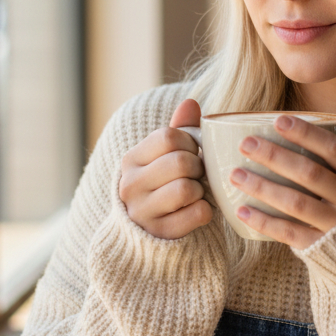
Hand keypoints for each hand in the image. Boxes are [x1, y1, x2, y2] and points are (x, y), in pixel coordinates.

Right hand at [119, 98, 213, 238]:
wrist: (145, 232)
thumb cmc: (162, 185)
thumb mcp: (164, 156)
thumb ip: (179, 129)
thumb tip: (190, 102)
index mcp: (131, 160)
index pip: (168, 136)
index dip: (189, 142)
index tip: (191, 153)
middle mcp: (130, 185)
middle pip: (180, 162)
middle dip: (197, 167)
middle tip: (196, 175)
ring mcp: (142, 212)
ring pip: (187, 189)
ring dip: (200, 190)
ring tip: (195, 193)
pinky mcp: (160, 234)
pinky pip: (198, 214)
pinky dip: (205, 211)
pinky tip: (196, 211)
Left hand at [230, 115, 335, 249]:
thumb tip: (289, 131)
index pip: (333, 148)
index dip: (305, 133)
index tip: (278, 120)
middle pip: (309, 173)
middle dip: (274, 156)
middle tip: (246, 144)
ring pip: (295, 202)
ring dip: (262, 187)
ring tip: (236, 174)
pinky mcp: (322, 247)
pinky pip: (288, 232)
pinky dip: (263, 221)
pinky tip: (241, 210)